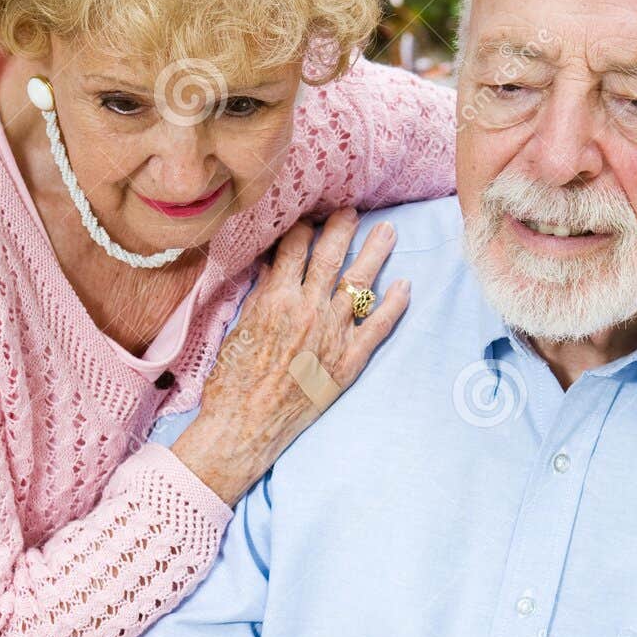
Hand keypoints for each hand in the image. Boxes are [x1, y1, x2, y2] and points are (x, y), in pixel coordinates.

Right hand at [174, 210, 407, 506]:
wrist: (244, 427)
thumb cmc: (232, 381)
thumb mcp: (239, 327)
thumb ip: (260, 293)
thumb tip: (272, 264)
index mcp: (276, 298)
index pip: (295, 246)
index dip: (304, 226)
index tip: (312, 214)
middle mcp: (308, 309)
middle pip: (331, 256)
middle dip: (343, 227)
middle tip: (352, 209)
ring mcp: (332, 334)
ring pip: (360, 283)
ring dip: (375, 253)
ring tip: (388, 231)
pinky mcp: (348, 361)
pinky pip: (379, 326)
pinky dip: (394, 304)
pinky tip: (404, 285)